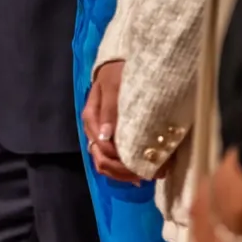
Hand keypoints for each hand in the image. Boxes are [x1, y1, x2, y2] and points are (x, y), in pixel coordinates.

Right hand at [82, 61, 142, 183]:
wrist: (119, 66)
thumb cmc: (118, 74)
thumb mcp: (114, 85)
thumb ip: (110, 109)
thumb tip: (106, 136)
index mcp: (91, 118)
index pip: (102, 148)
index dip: (122, 160)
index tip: (145, 164)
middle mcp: (93, 131)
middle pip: (102, 161)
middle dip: (125, 171)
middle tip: (150, 173)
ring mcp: (101, 137)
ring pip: (106, 165)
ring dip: (126, 174)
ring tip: (149, 175)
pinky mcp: (110, 139)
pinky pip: (113, 161)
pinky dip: (125, 170)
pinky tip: (141, 174)